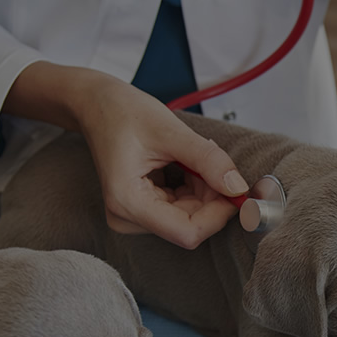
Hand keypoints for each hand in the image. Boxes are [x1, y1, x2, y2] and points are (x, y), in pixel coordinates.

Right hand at [3, 62, 248, 248]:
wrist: (96, 104)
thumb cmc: (123, 112)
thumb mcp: (171, 131)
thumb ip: (208, 160)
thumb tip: (239, 188)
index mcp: (127, 202)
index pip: (187, 232)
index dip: (218, 214)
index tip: (237, 189)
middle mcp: (127, 217)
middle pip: (190, 225)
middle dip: (212, 198)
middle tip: (215, 162)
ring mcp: (133, 216)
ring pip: (189, 217)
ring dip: (203, 191)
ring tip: (190, 157)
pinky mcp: (141, 209)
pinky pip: (180, 209)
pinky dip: (193, 188)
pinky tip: (183, 165)